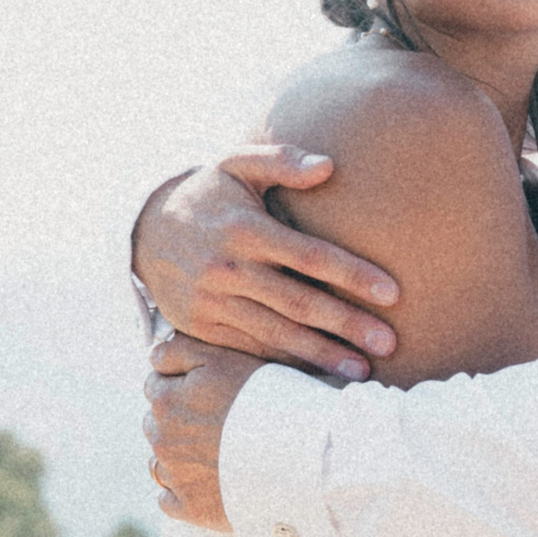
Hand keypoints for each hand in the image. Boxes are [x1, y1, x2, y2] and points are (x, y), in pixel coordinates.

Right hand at [134, 147, 401, 379]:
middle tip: (390, 344)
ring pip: (277, 335)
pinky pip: (251, 349)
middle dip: (347, 325)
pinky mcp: (203, 328)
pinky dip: (285, 365)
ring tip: (362, 372)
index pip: (309, 256)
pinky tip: (317, 375)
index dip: (352, 275)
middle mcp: (228, 269)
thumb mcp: (236, 164)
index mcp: (245, 229)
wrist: (143, 231)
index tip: (394, 293)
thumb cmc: (209, 194)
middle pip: (299, 303)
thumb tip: (329, 166)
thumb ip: (282, 160)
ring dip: (322, 355)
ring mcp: (213, 303)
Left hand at [142, 335, 268, 530]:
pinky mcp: (189, 507)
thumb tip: (152, 355)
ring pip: (161, 460)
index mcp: (166, 399)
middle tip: (219, 419)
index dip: (182, 383)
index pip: (155, 384)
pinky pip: (169, 498)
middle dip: (179, 419)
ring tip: (218, 451)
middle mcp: (162, 438)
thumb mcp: (224, 357)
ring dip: (180, 455)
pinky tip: (212, 481)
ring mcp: (175, 475)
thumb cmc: (268, 399)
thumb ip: (179, 350)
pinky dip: (184, 490)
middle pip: (156, 423)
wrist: (301, 455)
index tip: (211, 390)